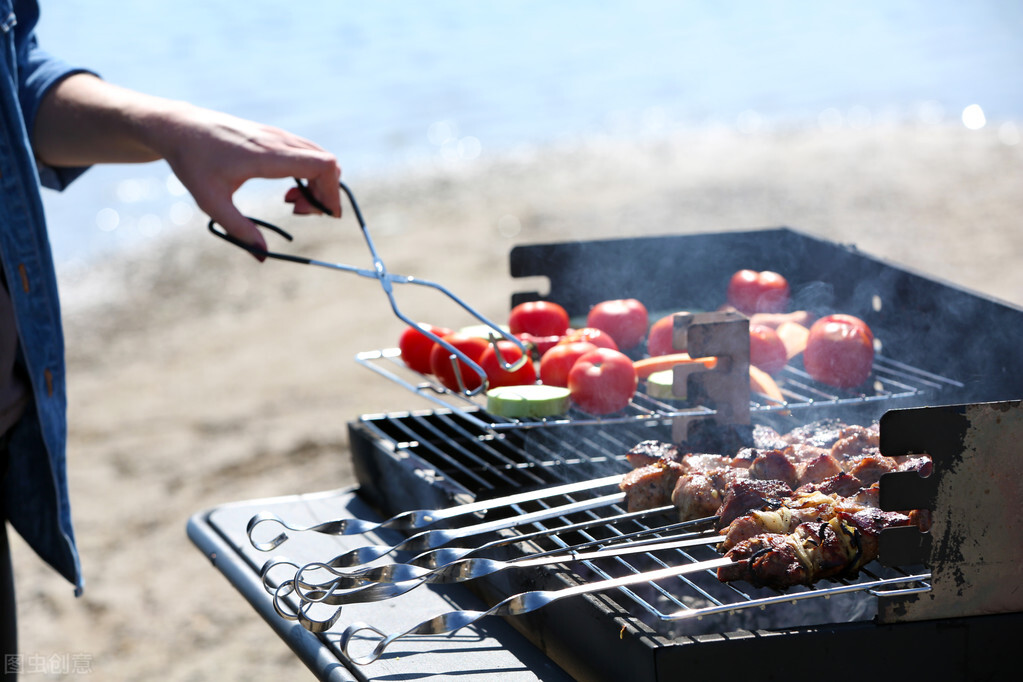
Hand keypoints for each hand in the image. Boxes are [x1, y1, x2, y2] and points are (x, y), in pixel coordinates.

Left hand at [156, 106, 341, 254]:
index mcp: (268, 155)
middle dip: (325, 193)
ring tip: (291, 203)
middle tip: (299, 213)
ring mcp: (277, 135)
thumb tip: (263, 256)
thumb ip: (239, 230)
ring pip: (319, 157)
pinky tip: (287, 190)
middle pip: (328, 163)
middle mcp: (278, 141)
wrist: (179, 127)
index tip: (324, 215)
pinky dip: (308, 174)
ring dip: (317, 184)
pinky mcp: (274, 136)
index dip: (332, 191)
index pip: (323, 165)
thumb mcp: (211, 202)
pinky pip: (307, 154)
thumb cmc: (192, 163)